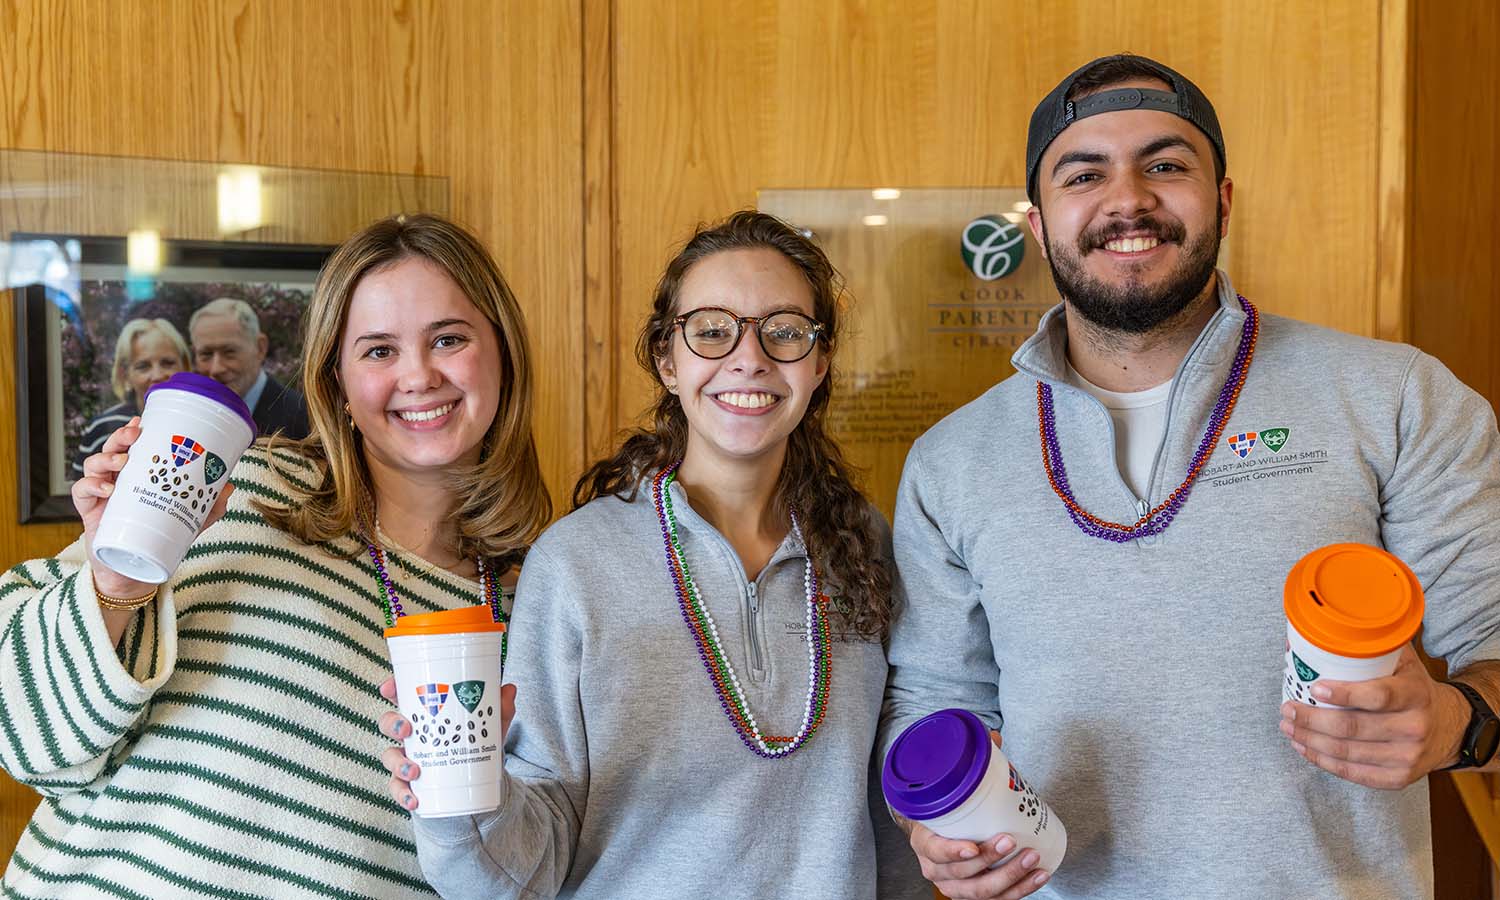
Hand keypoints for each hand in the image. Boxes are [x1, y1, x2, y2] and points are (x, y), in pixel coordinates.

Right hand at [73, 417, 236, 597]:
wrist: (135, 570)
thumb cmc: (158, 538)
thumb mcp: (188, 521)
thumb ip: (209, 507)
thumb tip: (229, 486)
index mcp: (137, 476)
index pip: (130, 447)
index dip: (131, 431)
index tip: (141, 421)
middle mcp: (116, 479)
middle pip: (111, 449)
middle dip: (119, 437)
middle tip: (133, 435)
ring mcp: (100, 494)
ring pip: (93, 465)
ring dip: (105, 458)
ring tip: (122, 461)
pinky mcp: (89, 512)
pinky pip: (81, 492)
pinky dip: (91, 485)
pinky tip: (108, 488)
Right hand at [378, 676, 516, 810]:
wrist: (479, 784)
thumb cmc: (476, 745)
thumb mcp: (490, 727)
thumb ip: (499, 710)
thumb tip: (510, 689)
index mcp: (426, 714)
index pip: (403, 697)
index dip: (391, 689)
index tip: (389, 688)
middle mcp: (412, 735)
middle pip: (389, 724)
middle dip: (392, 724)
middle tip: (406, 729)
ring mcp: (408, 759)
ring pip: (389, 757)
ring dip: (397, 763)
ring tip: (414, 771)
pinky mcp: (410, 783)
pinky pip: (398, 788)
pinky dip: (403, 794)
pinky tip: (414, 800)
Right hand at [906, 731, 1050, 898]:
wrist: (942, 832)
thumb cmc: (948, 810)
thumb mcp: (949, 787)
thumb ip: (967, 762)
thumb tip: (991, 735)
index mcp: (924, 841)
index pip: (934, 852)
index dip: (952, 852)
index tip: (972, 846)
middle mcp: (936, 869)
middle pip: (961, 875)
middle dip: (990, 862)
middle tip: (1012, 840)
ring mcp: (956, 885)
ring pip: (981, 891)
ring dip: (1009, 879)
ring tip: (1032, 859)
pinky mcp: (976, 893)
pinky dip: (1019, 891)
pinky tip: (1038, 876)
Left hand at [1279, 644, 1468, 788]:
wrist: (1450, 726)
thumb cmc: (1414, 689)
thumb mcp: (1403, 662)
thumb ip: (1370, 645)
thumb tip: (1321, 631)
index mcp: (1415, 693)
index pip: (1378, 696)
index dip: (1343, 694)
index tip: (1314, 689)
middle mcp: (1414, 727)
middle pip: (1352, 728)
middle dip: (1311, 719)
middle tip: (1288, 709)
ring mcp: (1407, 756)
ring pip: (1346, 752)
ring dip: (1310, 740)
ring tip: (1288, 726)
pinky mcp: (1398, 778)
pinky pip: (1353, 773)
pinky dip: (1323, 761)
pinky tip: (1305, 747)